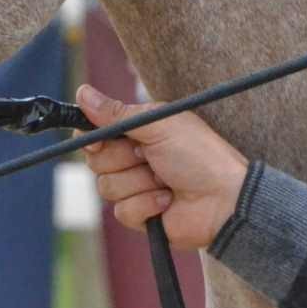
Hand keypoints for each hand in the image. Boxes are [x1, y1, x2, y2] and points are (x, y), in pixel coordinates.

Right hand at [75, 84, 248, 249]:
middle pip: (96, 160)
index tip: (98, 140)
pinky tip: (168, 201)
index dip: (92, 137)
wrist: (225, 199)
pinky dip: (147, 204)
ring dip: (140, 182)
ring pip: (107, 187)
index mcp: (137, 131)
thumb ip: (117, 113)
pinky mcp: (139, 215)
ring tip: (165, 179)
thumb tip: (81, 92)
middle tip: (149, 156)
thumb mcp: (158, 125)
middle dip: (123, 159)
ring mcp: (135, 187)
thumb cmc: (199, 155)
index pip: (95, 132)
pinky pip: (122, 211)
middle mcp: (132, 158)